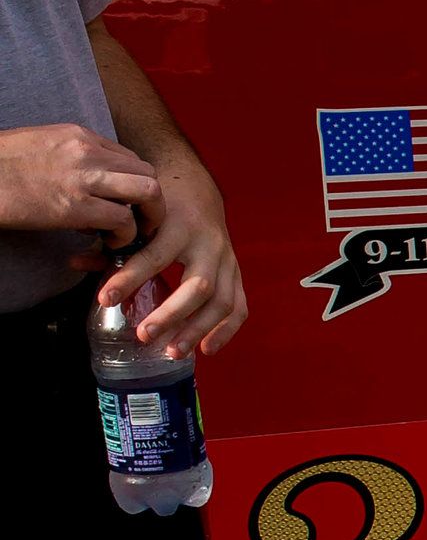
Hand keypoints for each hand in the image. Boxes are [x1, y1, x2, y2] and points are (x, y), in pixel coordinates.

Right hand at [0, 121, 157, 244]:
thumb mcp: (38, 147)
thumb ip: (71, 157)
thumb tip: (92, 180)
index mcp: (78, 135)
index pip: (130, 159)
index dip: (133, 186)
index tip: (124, 205)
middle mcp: (87, 151)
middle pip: (148, 173)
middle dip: (152, 203)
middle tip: (141, 223)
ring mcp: (83, 177)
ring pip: (148, 193)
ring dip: (148, 218)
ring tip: (130, 234)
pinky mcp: (74, 206)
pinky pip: (123, 221)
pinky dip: (124, 236)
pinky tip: (108, 242)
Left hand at [98, 144, 245, 358]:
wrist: (196, 188)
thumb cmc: (160, 205)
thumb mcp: (136, 216)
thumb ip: (110, 243)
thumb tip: (75, 264)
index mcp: (180, 226)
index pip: (154, 257)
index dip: (129, 279)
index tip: (105, 299)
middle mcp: (209, 245)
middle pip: (199, 287)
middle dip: (171, 314)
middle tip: (144, 335)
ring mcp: (227, 261)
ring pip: (222, 302)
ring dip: (198, 330)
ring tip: (172, 351)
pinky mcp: (236, 273)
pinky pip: (238, 307)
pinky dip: (225, 330)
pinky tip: (207, 350)